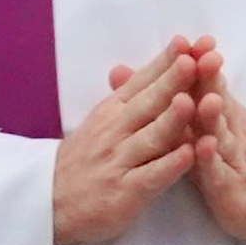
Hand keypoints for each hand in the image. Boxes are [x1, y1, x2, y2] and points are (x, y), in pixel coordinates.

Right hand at [52, 40, 200, 244]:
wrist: (50, 202)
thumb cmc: (85, 159)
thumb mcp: (102, 120)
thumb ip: (128, 94)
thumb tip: (147, 60)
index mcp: (113, 110)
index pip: (142, 81)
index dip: (164, 62)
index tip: (188, 41)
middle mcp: (116, 131)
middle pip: (149, 103)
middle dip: (173, 80)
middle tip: (195, 59)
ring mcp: (120, 162)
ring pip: (151, 137)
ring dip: (172, 119)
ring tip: (192, 101)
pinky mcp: (126, 193)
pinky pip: (150, 177)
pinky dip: (170, 165)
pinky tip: (189, 155)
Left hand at [180, 37, 245, 244]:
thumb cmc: (227, 164)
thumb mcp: (200, 128)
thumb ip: (169, 101)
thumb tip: (121, 71)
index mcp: (220, 117)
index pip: (208, 86)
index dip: (201, 65)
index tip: (192, 41)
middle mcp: (228, 133)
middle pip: (218, 104)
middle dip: (211, 81)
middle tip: (204, 57)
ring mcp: (234, 162)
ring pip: (223, 137)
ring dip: (215, 118)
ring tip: (206, 100)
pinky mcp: (232, 192)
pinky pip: (220, 175)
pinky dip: (212, 162)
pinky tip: (203, 149)